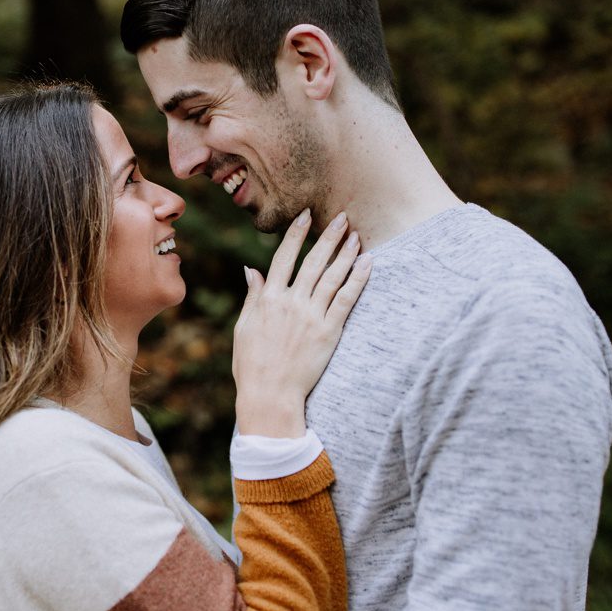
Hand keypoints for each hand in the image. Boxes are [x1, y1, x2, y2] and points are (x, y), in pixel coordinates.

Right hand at [231, 209, 371, 436]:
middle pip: (314, 262)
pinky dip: (358, 278)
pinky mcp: (329, 331)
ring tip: (356, 235)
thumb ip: (253, 296)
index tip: (307, 216)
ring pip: (333, 276)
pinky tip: (367, 263)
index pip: (283, 258)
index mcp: (268, 299)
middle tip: (342, 218)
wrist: (270, 393)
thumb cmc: (251, 363)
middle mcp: (291, 302)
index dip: (296, 234)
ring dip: (346, 253)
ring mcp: (312, 316)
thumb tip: (251, 270)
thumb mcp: (244, 327)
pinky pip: (347, 299)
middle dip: (329, 237)